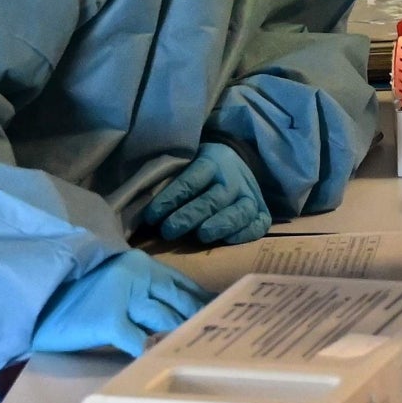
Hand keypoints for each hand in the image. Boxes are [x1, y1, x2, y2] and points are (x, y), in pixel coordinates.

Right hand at [34, 252, 212, 356]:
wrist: (34, 301)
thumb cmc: (73, 296)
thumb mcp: (114, 284)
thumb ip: (144, 293)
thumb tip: (179, 314)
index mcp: (141, 265)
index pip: (184, 285)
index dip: (204, 302)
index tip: (224, 316)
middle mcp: (138, 276)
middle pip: (181, 304)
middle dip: (200, 323)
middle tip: (218, 340)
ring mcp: (125, 298)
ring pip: (167, 322)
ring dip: (180, 339)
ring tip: (198, 354)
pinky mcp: (110, 321)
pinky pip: (141, 343)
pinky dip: (153, 354)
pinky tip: (163, 364)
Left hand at [145, 142, 271, 243]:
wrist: (236, 163)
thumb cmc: (200, 171)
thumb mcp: (186, 165)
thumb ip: (169, 182)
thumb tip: (140, 211)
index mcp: (211, 162)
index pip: (190, 181)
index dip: (170, 199)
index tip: (151, 217)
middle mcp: (233, 179)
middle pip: (212, 199)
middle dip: (189, 216)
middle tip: (168, 231)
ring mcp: (250, 195)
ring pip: (237, 211)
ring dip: (218, 224)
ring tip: (201, 236)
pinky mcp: (261, 212)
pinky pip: (258, 224)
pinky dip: (245, 232)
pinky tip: (229, 240)